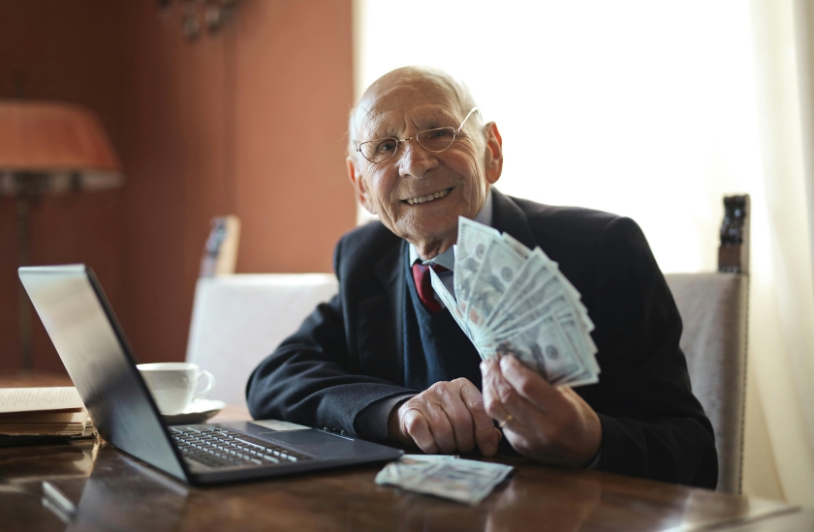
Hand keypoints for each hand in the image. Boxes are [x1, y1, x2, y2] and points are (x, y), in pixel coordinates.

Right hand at [388, 378, 501, 454]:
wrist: (413, 416)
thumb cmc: (446, 418)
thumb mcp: (467, 417)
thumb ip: (483, 426)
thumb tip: (495, 439)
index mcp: (463, 386)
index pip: (479, 407)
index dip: (485, 432)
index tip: (488, 449)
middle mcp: (444, 387)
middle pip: (462, 420)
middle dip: (466, 442)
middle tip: (463, 448)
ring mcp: (425, 397)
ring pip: (443, 429)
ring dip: (447, 446)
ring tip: (447, 446)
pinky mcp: (410, 411)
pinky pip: (424, 433)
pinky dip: (430, 446)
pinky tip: (432, 446)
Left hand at [480, 355, 601, 466]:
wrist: (584, 451)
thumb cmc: (579, 416)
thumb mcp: (569, 395)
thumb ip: (545, 380)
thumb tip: (519, 358)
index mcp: (562, 412)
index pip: (528, 386)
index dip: (512, 369)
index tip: (506, 357)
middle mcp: (543, 428)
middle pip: (507, 397)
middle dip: (495, 375)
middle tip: (490, 361)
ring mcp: (528, 440)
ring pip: (496, 411)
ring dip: (488, 388)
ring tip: (488, 374)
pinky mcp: (518, 446)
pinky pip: (499, 421)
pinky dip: (494, 402)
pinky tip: (495, 391)